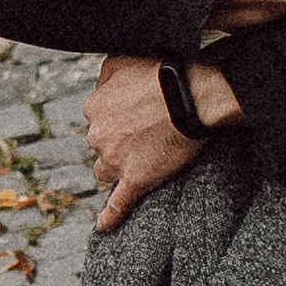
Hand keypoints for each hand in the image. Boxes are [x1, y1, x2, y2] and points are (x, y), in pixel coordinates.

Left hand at [86, 54, 239, 232]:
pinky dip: (110, 216)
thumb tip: (100, 86)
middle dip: (118, 141)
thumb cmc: (161, 72)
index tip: (135, 114)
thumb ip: (105, 74)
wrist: (191, 95)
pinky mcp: (135, 179)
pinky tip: (104, 226)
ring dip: (120, 165)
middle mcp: (97, 134)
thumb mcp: (122, 59)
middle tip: (145, 133)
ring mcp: (115, 159)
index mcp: (93, 106)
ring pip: (107, 169)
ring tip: (144, 158)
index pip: (97, 118)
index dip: (117, 118)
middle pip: (101, 145)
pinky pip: (118, 203)